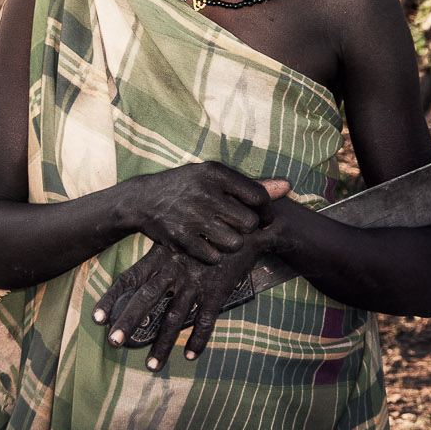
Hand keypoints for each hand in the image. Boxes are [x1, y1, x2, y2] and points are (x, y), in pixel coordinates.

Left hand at [93, 234, 268, 371]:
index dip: (113, 298)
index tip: (96, 318)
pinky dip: (198, 340)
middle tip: (113, 343)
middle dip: (129, 322)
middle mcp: (174, 269)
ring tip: (151, 367)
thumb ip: (161, 254)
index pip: (130, 278)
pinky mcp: (217, 290)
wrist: (246, 225)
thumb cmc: (208, 230)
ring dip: (162, 345)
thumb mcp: (181, 235)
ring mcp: (196, 281)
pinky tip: (191, 356)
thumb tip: (140, 272)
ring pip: (174, 318)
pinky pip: (205, 321)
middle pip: (146, 299)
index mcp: (162, 255)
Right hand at [124, 163, 288, 263]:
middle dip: (248, 229)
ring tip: (222, 237)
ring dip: (232, 244)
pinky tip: (205, 245)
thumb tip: (288, 187)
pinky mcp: (180, 237)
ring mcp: (191, 215)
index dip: (266, 212)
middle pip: (249, 223)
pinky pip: (213, 257)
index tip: (262, 218)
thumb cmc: (187, 186)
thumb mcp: (214, 178)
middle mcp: (204, 192)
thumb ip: (251, 185)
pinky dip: (213, 256)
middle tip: (238, 227)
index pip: (258, 196)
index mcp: (215, 172)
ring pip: (234, 243)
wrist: (143, 199)